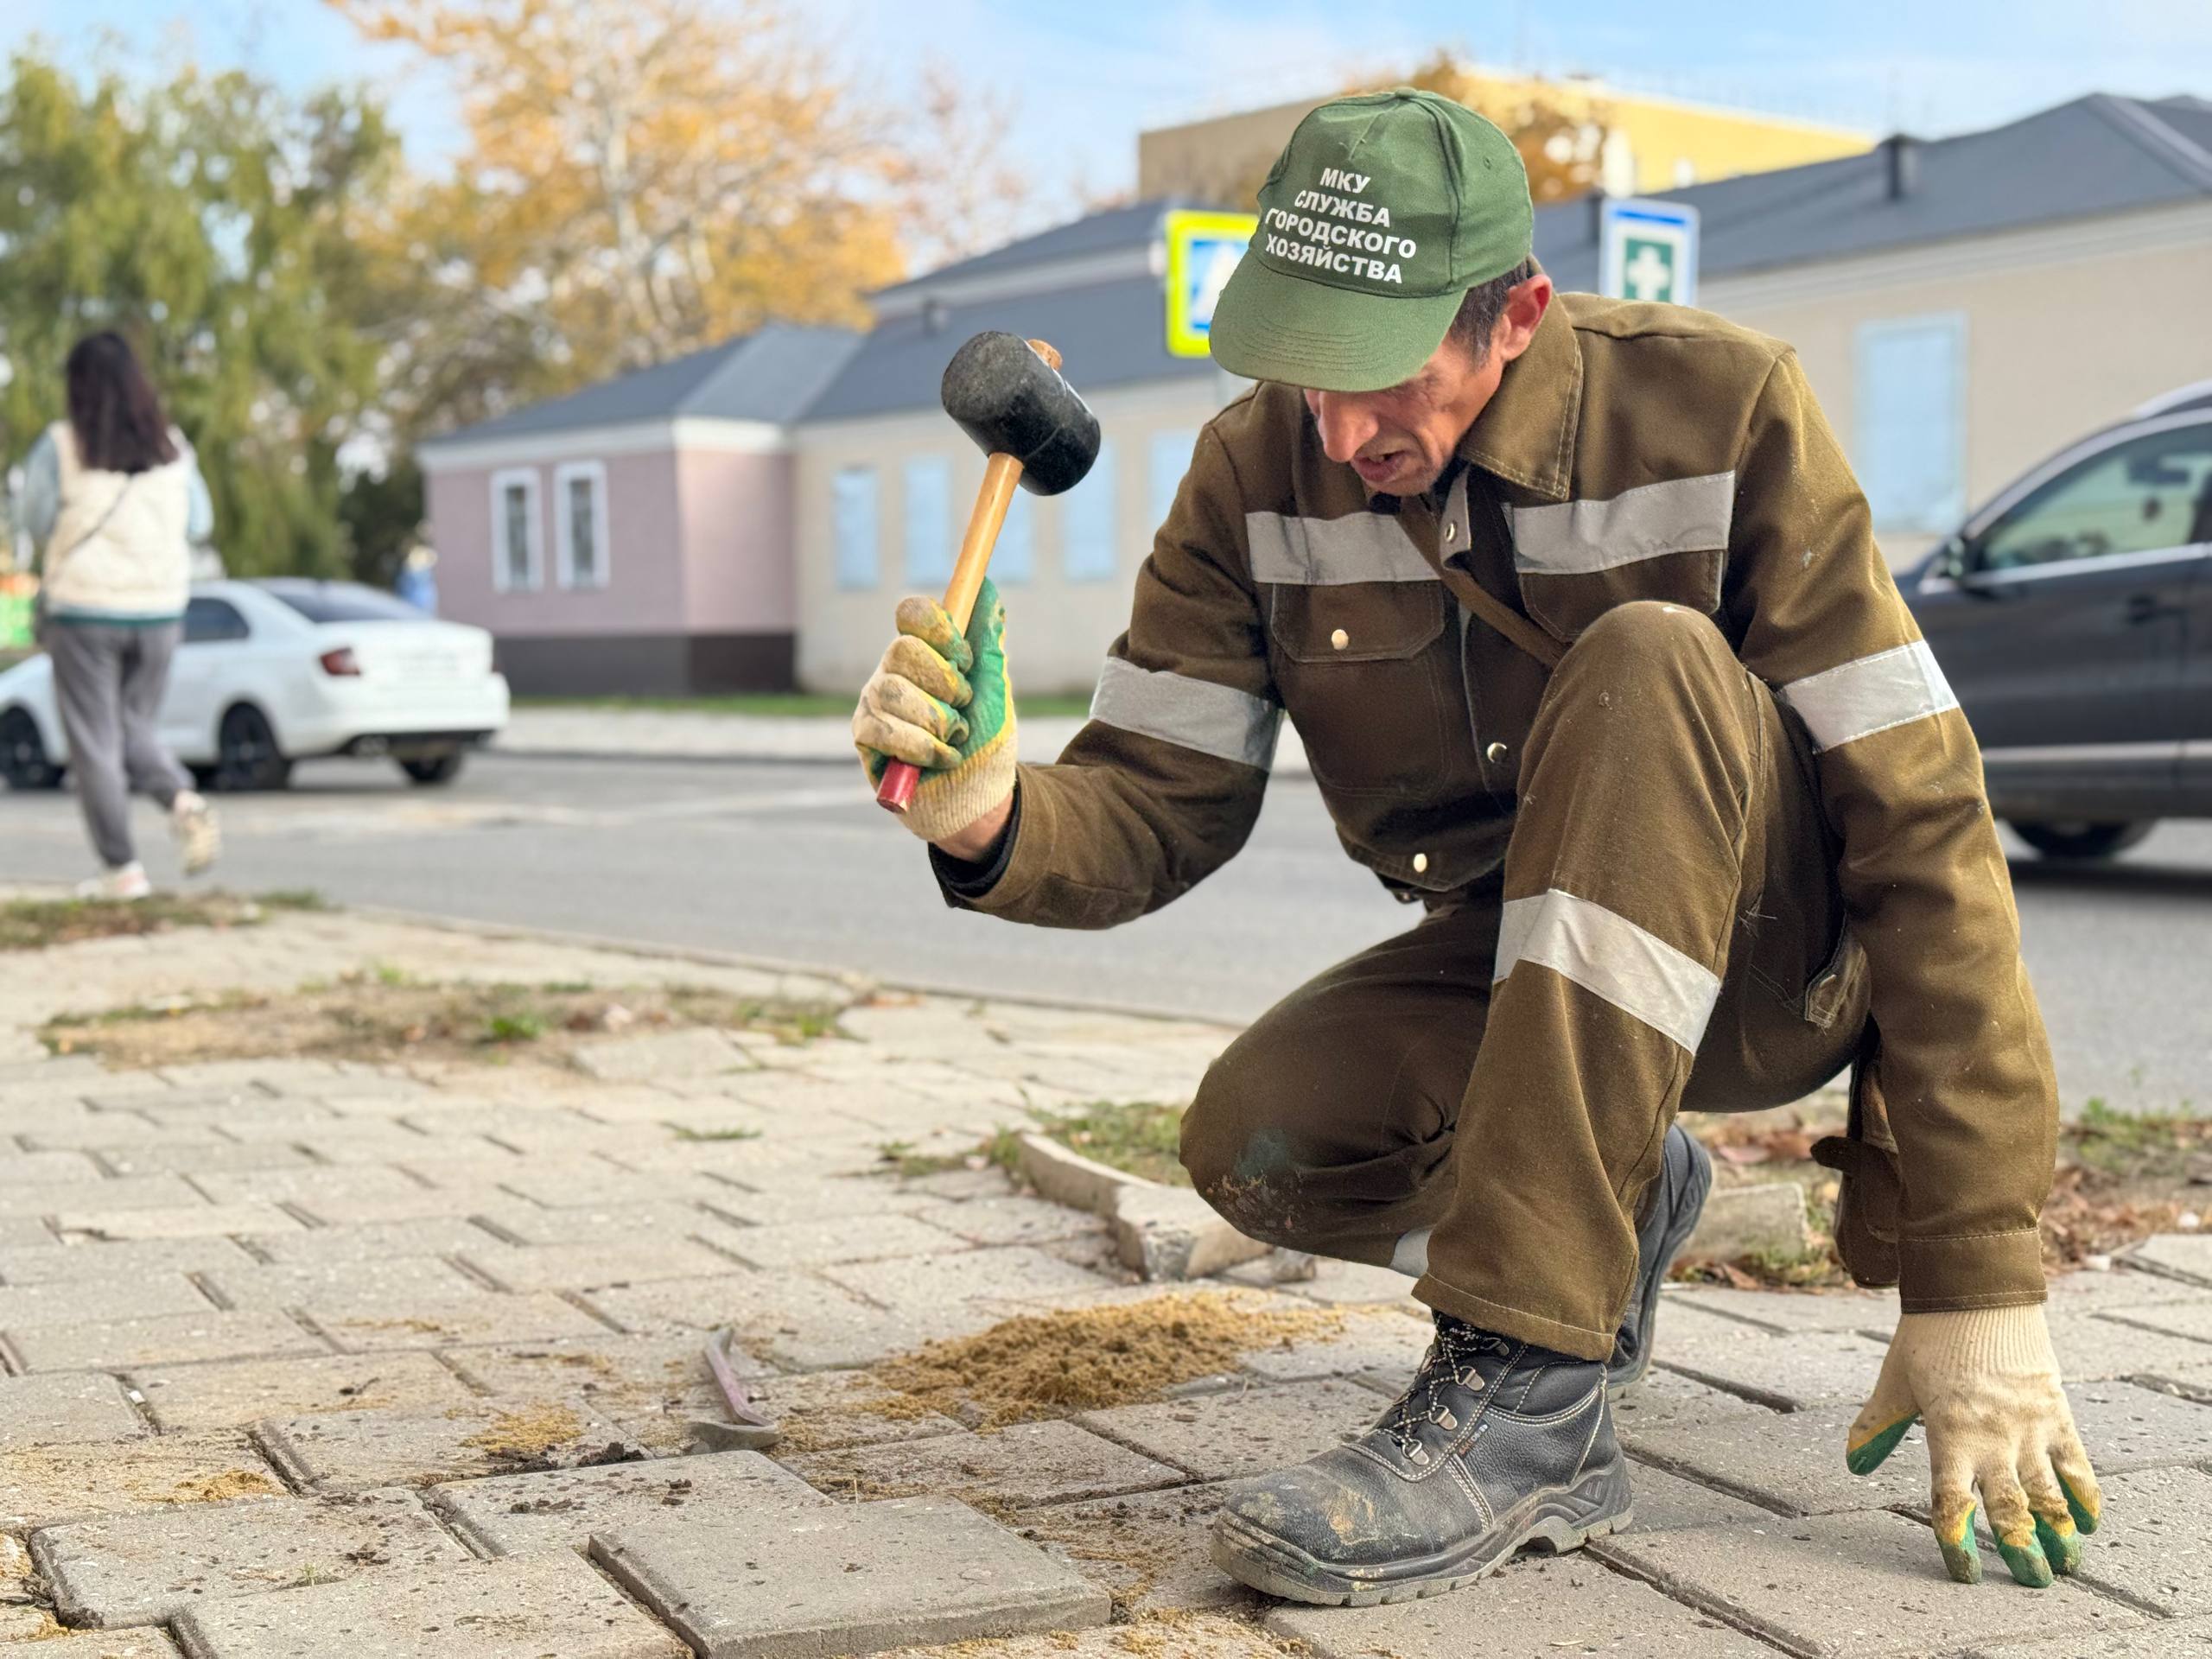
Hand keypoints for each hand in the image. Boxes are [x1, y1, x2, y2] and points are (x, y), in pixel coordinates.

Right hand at [852, 579, 1016, 844]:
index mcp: (924, 653)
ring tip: (954, 739)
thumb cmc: (986, 742)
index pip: (912, 613)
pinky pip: (882, 728)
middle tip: (961, 707)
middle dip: (943, 683)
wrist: (979, 798)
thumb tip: (990, 589)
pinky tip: (940, 759)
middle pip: (901, 649)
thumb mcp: (994, 689)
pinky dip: (921, 747)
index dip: (938, 628)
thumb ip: (987, 643)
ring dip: (936, 721)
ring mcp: (874, 703)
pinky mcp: (864, 737)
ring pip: (892, 691)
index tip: (964, 657)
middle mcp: (893, 671)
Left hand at [1847, 1305, 2100, 1587]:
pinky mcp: (2057, 1412)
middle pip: (2011, 1510)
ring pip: (2050, 1495)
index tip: (1966, 1574)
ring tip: (2066, 1565)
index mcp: (1948, 1435)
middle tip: (2033, 1583)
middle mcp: (1992, 1438)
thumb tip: (1854, 1466)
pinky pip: (2077, 1464)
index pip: (1951, 1503)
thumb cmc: (1929, 1337)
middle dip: (2023, 1552)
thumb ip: (1876, 1426)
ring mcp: (2029, 1427)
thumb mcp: (1896, 1383)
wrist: (1977, 1290)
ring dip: (2060, 1534)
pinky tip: (2090, 1522)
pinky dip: (2086, 1495)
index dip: (1957, 1542)